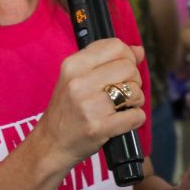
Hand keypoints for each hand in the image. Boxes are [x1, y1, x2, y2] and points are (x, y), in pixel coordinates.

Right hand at [37, 39, 146, 167]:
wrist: (51, 143)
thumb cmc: (67, 109)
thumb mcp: (77, 78)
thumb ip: (107, 61)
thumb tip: (138, 50)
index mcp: (73, 65)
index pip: (115, 46)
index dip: (127, 56)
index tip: (122, 69)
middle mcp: (79, 83)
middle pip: (129, 67)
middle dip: (133, 80)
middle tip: (122, 92)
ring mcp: (89, 106)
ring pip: (135, 91)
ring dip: (136, 100)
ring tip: (121, 106)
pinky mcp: (99, 127)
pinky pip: (136, 115)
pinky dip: (136, 118)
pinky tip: (123, 120)